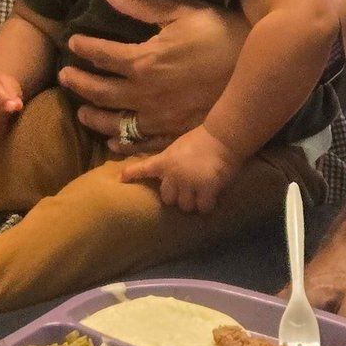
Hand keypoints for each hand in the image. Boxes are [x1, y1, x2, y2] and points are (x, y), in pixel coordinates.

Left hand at [59, 0, 247, 149]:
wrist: (256, 67)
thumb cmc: (220, 31)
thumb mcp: (181, 11)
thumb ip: (140, 5)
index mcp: (143, 61)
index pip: (102, 55)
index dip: (84, 48)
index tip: (73, 42)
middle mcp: (144, 94)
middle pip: (100, 92)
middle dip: (79, 83)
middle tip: (66, 76)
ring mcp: (159, 118)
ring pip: (115, 123)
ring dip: (94, 117)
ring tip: (82, 111)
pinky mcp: (175, 133)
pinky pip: (141, 143)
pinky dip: (123, 144)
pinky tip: (115, 141)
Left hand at [120, 125, 241, 212]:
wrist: (223, 137)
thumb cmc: (203, 139)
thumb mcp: (179, 147)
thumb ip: (170, 160)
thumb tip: (165, 171)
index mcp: (166, 161)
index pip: (144, 168)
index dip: (132, 174)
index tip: (121, 178)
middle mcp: (174, 174)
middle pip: (168, 199)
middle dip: (177, 196)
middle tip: (187, 189)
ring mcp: (190, 183)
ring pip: (185, 206)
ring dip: (192, 202)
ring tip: (201, 194)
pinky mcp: (206, 189)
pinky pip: (203, 208)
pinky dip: (207, 205)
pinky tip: (211, 198)